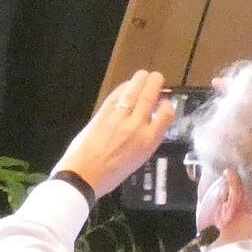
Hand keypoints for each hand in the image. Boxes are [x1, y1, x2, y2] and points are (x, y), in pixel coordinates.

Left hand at [52, 70, 174, 198]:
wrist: (83, 176)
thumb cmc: (111, 174)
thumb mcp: (138, 159)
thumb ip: (146, 138)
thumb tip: (149, 122)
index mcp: (148, 141)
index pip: (167, 113)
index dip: (167, 104)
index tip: (164, 102)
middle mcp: (137, 126)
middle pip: (151, 94)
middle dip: (156, 82)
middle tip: (156, 79)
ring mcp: (119, 117)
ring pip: (135, 88)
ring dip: (141, 78)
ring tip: (144, 76)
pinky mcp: (104, 112)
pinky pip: (118, 94)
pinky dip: (124, 87)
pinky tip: (127, 86)